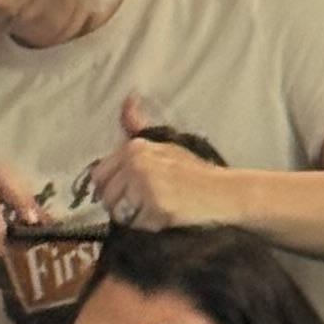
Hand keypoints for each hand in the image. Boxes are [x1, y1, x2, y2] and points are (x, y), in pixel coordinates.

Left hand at [82, 98, 232, 230]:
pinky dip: (150, 226)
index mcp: (135, 148)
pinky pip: (138, 225)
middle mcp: (137, 163)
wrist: (224, 192)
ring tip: (158, 208)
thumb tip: (128, 98)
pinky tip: (166, 217)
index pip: (99, 175)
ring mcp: (145, 185)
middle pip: (107, 197)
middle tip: (146, 204)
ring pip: (120, 213)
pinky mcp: (156, 206)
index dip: (111, 188)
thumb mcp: (165, 143)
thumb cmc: (194, 171)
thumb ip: (139, 126)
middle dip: (122, 205)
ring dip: (136, 217)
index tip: (129, 193)